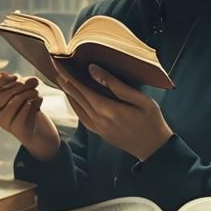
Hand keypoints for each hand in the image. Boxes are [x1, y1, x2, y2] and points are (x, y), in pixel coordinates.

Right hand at [0, 71, 59, 161]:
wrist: (36, 125)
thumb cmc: (27, 103)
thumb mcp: (24, 88)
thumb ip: (24, 81)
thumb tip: (28, 80)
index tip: (14, 76)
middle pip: (1, 93)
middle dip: (20, 85)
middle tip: (34, 82)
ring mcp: (4, 122)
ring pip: (14, 102)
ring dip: (29, 93)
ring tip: (36, 92)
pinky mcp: (17, 128)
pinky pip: (25, 110)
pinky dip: (35, 102)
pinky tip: (38, 101)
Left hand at [55, 64, 172, 162]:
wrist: (154, 148)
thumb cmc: (151, 120)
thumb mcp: (139, 98)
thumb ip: (114, 84)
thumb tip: (92, 70)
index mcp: (107, 109)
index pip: (81, 88)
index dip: (68, 74)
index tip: (58, 62)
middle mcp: (98, 120)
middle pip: (76, 96)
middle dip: (65, 80)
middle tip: (55, 65)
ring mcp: (98, 128)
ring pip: (76, 107)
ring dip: (68, 92)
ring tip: (61, 79)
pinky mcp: (100, 133)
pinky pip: (82, 116)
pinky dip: (75, 105)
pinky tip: (75, 99)